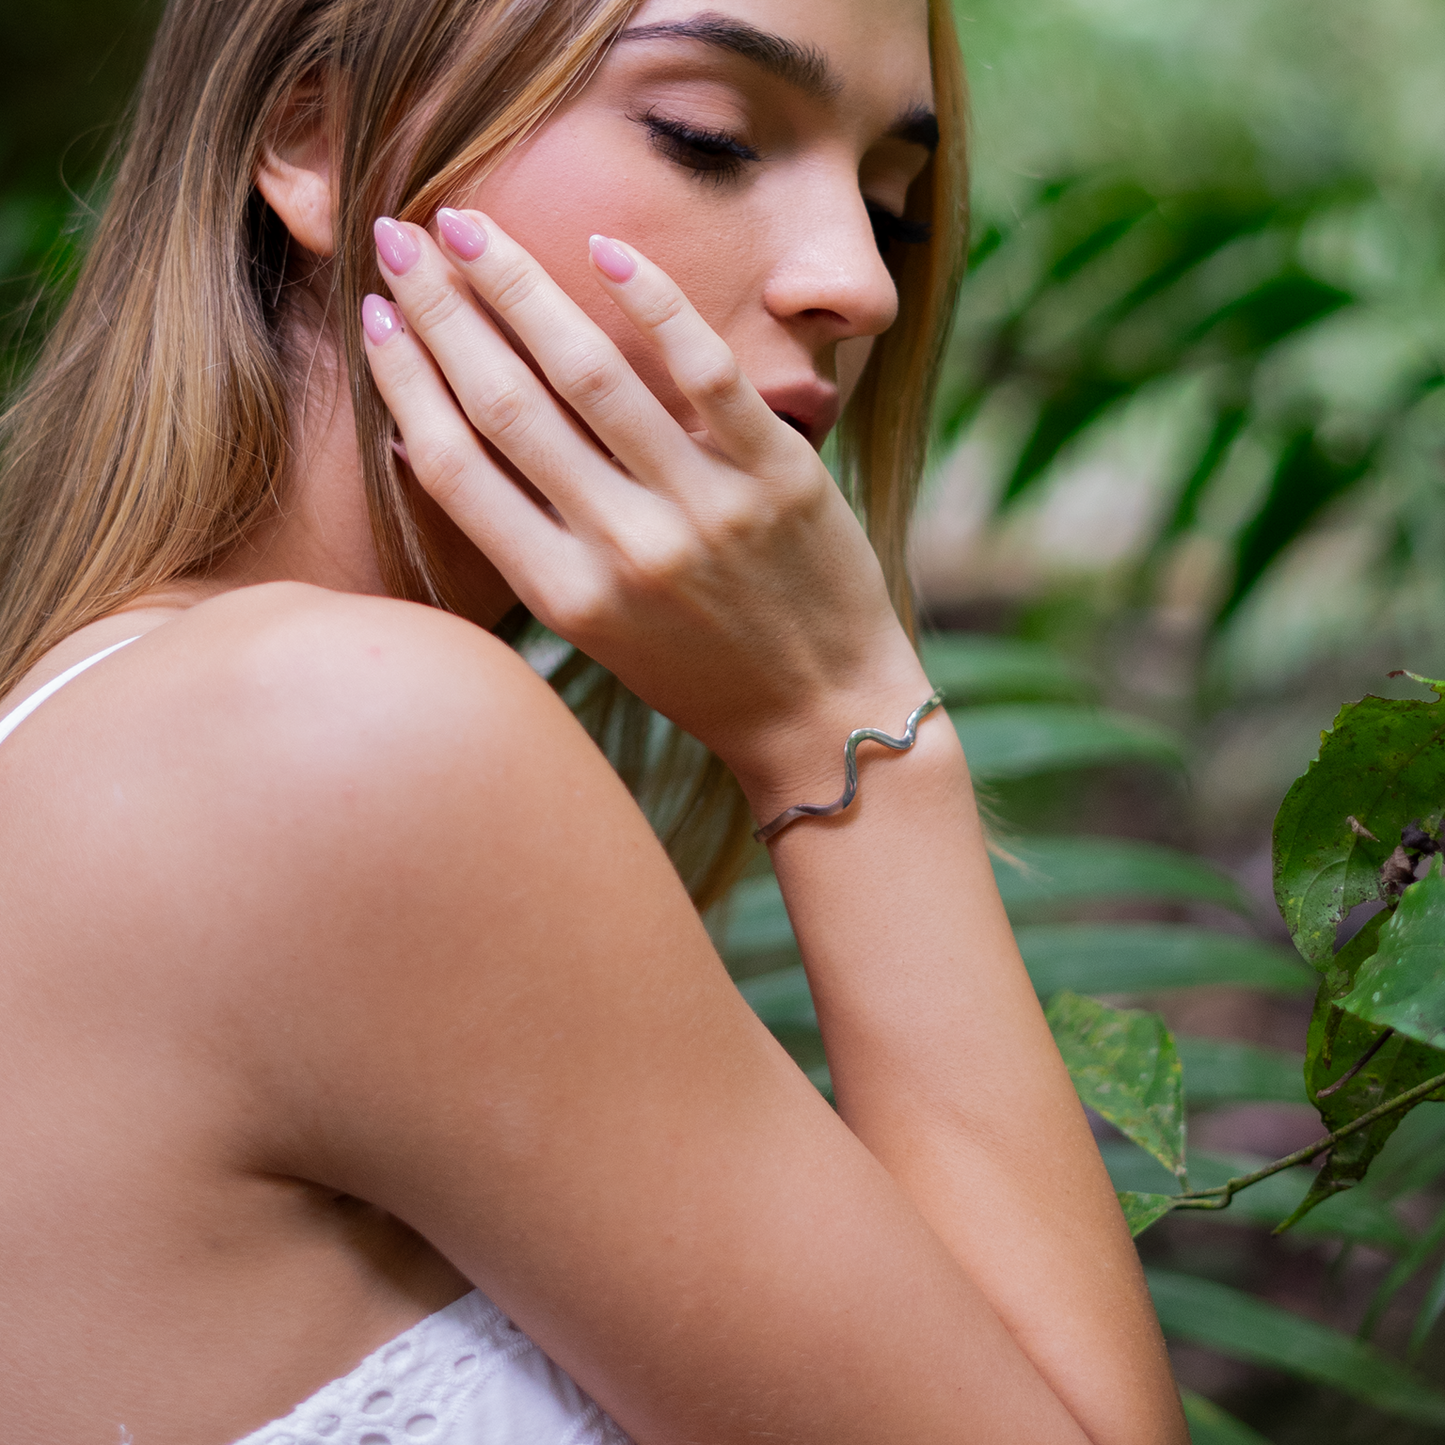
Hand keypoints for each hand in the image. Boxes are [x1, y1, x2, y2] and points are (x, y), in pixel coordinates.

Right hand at [362, 209, 929, 806]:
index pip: (455, 465)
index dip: (404, 378)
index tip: (375, 313)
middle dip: (442, 308)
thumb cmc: (698, 673)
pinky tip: (605, 249)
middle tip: (400, 236)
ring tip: (468, 224)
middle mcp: (623, 550)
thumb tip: (427, 442)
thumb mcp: (592, 632)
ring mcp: (702, 509)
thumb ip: (521, 542)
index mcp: (564, 595)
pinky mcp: (778, 476)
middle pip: (506, 402)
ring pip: (588, 372)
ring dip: (517, 285)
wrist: (822, 714)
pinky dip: (653, 301)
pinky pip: (705, 370)